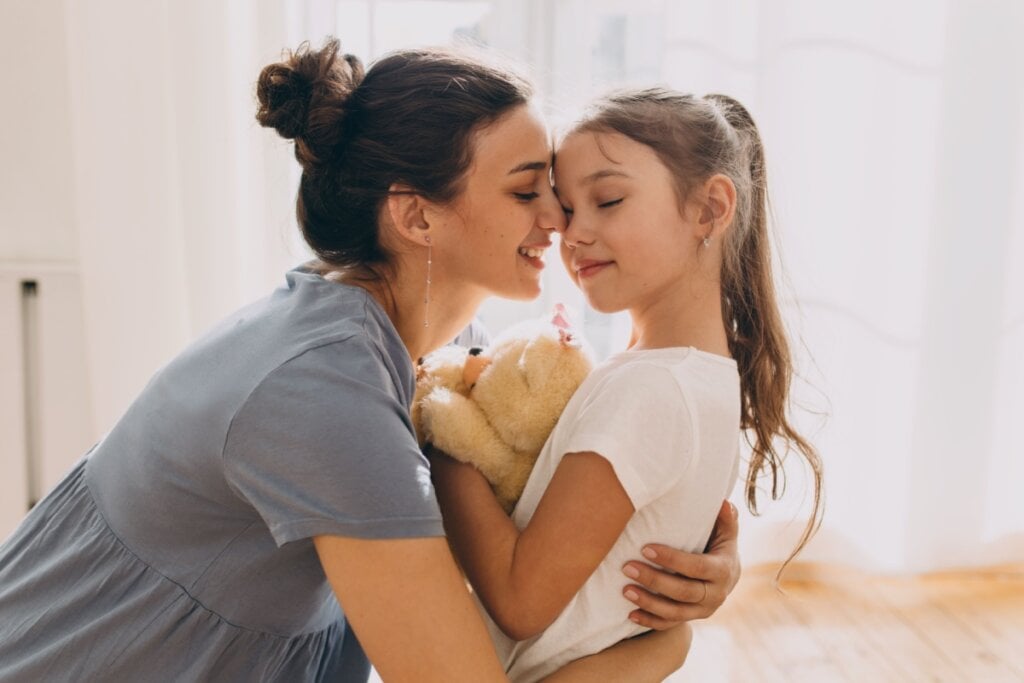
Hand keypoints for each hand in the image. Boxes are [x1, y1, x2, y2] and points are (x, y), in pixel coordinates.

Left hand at [622, 500, 740, 628]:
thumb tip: (725, 503)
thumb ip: (726, 519)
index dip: (672, 560)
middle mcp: (715, 594)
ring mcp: (703, 611)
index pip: (697, 567)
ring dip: (648, 602)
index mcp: (723, 571)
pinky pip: (669, 625)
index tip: (645, 549)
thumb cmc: (719, 546)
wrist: (727, 577)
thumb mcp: (726, 532)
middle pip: (683, 592)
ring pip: (675, 613)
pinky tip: (630, 614)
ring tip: (625, 590)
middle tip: (627, 567)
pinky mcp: (691, 619)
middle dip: (654, 580)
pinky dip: (649, 622)